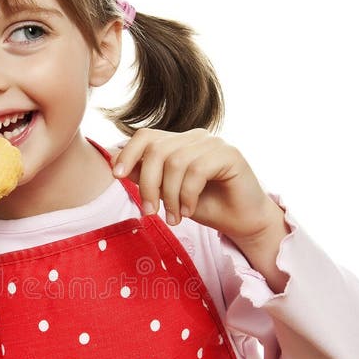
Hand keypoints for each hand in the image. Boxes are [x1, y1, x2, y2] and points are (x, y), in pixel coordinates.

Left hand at [111, 128, 289, 290]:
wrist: (241, 222)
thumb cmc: (206, 207)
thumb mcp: (168, 193)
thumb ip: (147, 177)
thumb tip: (116, 165)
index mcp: (179, 143)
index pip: (146, 136)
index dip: (128, 153)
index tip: (117, 176)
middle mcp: (195, 137)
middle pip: (157, 150)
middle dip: (148, 184)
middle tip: (150, 212)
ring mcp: (213, 143)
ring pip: (175, 161)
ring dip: (170, 196)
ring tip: (175, 217)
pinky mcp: (230, 154)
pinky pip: (197, 170)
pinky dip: (188, 195)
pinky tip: (190, 212)